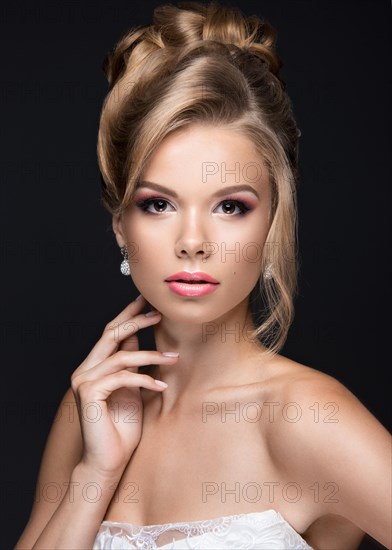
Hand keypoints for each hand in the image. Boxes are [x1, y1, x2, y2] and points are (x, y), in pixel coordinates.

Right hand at [70, 295, 177, 478]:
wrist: (108, 461)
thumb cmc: (122, 428)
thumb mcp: (131, 388)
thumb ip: (130, 364)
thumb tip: (137, 337)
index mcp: (94, 367)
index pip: (110, 333)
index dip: (128, 315)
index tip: (146, 301)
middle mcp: (85, 370)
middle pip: (111, 334)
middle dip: (136, 320)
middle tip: (159, 313)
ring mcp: (85, 380)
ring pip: (122, 355)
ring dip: (152, 355)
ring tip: (174, 358)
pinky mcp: (90, 393)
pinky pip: (123, 376)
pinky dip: (145, 379)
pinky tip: (162, 386)